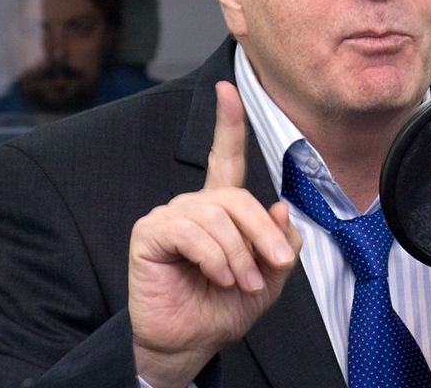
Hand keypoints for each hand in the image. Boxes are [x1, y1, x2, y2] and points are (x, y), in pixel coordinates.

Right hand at [128, 81, 301, 387]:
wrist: (192, 341)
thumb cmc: (227, 307)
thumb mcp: (269, 276)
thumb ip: (279, 242)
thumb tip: (279, 208)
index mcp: (221, 208)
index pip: (224, 158)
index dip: (227, 123)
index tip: (226, 88)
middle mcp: (195, 205)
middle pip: (236, 197)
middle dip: (261, 233)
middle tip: (272, 266)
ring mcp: (170, 216)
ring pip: (216, 215)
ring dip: (237, 253)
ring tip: (241, 281)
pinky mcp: (151, 233)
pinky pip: (190, 231)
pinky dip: (213, 256)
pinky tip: (218, 276)